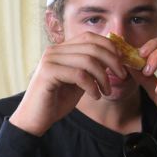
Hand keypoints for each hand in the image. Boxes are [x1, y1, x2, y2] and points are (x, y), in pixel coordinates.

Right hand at [9, 32, 126, 135]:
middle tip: (122, 76)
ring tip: (106, 91)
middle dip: (112, 61)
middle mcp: (53, 51)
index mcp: (60, 49)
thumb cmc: (56, 102)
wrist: (35, 120)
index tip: (121, 62)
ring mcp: (49, 60)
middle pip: (92, 46)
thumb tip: (114, 57)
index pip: (89, 37)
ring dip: (103, 77)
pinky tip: (95, 96)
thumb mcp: (79, 82)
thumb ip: (91, 68)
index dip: (109, 46)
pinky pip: (79, 74)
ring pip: (87, 60)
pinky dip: (92, 86)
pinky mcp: (47, 73)